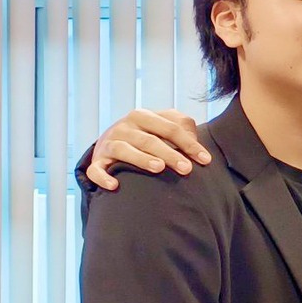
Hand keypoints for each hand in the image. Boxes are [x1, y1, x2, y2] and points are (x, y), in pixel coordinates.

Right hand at [85, 108, 208, 188]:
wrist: (111, 140)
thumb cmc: (147, 134)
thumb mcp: (163, 125)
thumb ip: (181, 126)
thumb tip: (196, 139)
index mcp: (143, 116)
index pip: (170, 128)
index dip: (189, 143)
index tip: (206, 160)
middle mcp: (124, 127)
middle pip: (149, 140)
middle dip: (169, 154)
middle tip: (187, 169)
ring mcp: (108, 143)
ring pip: (123, 150)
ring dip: (140, 159)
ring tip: (158, 168)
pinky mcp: (97, 160)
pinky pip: (95, 169)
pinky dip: (103, 177)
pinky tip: (115, 186)